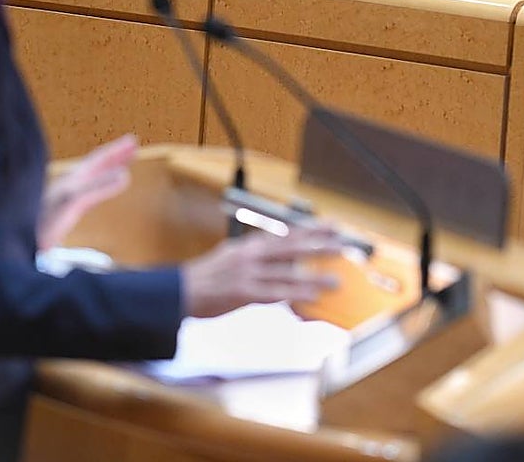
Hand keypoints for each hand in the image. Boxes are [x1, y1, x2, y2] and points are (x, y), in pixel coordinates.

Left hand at [37, 134, 136, 250]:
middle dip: (114, 156)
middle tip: (132, 145)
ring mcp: (61, 199)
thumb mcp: (73, 201)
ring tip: (119, 166)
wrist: (13, 243)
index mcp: (71, 181)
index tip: (133, 140)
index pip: (98, 160)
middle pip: (94, 166)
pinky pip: (83, 192)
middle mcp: (66, 186)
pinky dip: (95, 187)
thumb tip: (125, 175)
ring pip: (88, 177)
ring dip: (105, 170)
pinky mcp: (58, 215)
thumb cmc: (40, 224)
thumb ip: (97, 187)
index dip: (116, 151)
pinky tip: (93, 193)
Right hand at [181, 226, 342, 317]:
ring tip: (337, 280)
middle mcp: (252, 255)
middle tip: (344, 245)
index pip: (286, 234)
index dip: (311, 230)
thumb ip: (257, 258)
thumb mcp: (232, 257)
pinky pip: (275, 293)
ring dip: (314, 277)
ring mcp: (248, 273)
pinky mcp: (243, 292)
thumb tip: (279, 261)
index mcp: (250, 245)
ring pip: (288, 272)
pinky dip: (295, 294)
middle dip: (320, 247)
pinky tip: (312, 297)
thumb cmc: (207, 277)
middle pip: (292, 248)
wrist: (179, 291)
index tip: (332, 226)